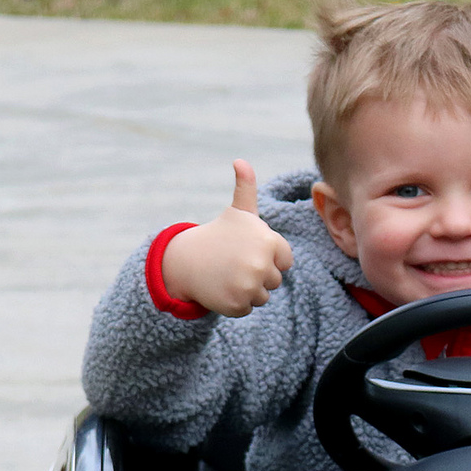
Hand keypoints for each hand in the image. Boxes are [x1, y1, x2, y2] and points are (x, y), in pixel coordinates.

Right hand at [161, 160, 295, 318]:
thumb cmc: (219, 235)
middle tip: (234, 262)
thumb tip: (240, 161)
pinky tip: (221, 287)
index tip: (247, 249)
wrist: (186, 260)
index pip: (285, 261)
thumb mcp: (237, 212)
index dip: (267, 257)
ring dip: (247, 289)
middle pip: (275, 280)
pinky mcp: (237, 304)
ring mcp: (248, 286)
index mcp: (269, 242)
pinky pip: (248, 309)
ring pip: (263, 296)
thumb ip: (246, 189)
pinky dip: (235, 302)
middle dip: (257, 274)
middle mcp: (261, 264)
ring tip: (228, 274)